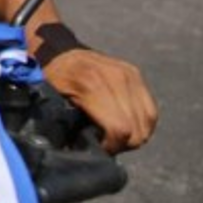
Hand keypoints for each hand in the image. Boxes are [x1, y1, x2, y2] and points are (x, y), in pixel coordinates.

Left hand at [43, 48, 157, 152]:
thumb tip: (82, 150)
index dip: (112, 146)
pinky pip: (150, 108)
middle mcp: (115, 78)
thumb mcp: (52, 102)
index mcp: (92, 86)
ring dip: (136, 134)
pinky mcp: (135, 74)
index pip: (120, 129)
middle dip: (124, 144)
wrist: (60, 52)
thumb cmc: (53, 79)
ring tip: (117, 136)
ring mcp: (129, 74)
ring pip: (148, 119)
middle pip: (137, 128)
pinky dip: (143, 122)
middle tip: (107, 144)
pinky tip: (128, 126)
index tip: (100, 149)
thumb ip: (67, 125)